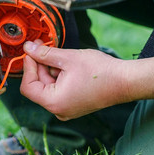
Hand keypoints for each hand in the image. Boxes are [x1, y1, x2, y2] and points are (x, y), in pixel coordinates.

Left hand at [20, 40, 153, 120]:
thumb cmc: (100, 71)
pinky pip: (59, 89)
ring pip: (48, 86)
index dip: (27, 66)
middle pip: (38, 85)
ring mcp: (66, 109)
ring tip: (57, 52)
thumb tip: (27, 48)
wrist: (126, 81)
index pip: (28, 86)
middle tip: (41, 45)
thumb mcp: (68, 58)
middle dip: (39, 64)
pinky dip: (58, 75)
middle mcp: (58, 110)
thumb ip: (44, 53)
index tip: (31, 50)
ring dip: (49, 68)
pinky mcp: (74, 104)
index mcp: (54, 103)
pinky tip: (65, 62)